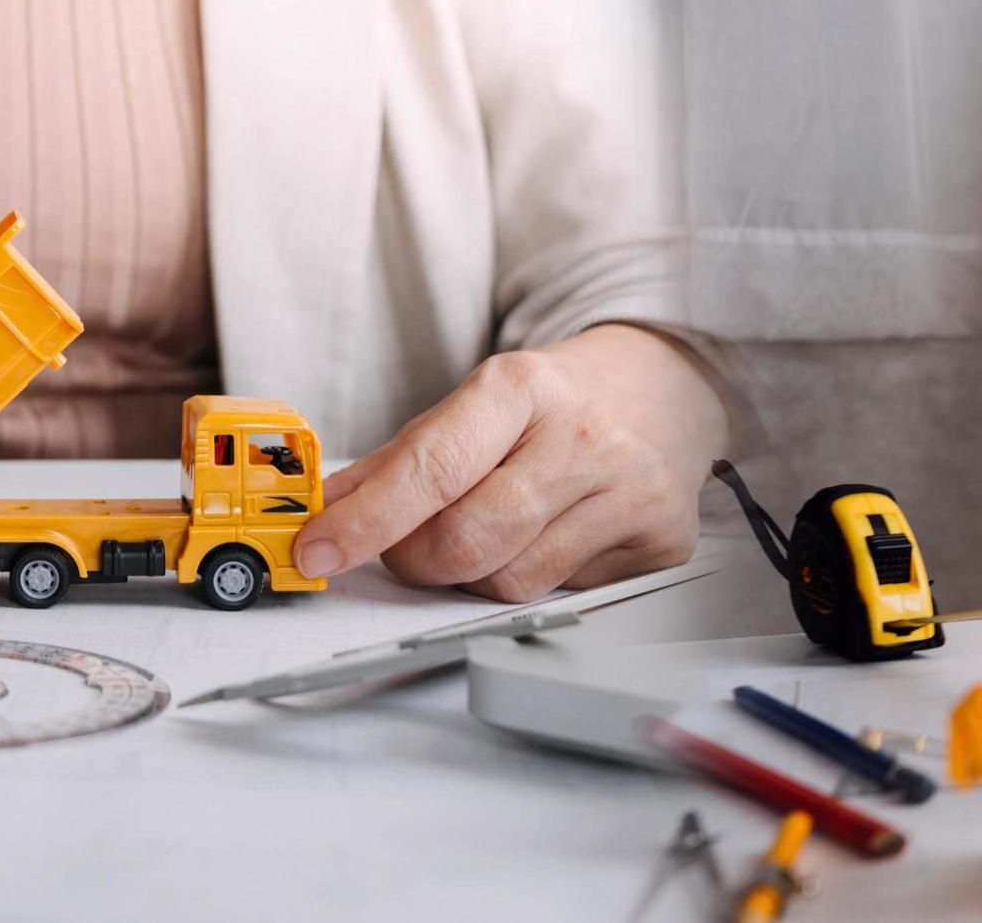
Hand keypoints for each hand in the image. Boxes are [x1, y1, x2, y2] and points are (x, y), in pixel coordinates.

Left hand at [294, 324, 726, 601]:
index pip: (431, 469)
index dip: (366, 521)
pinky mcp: (663, 540)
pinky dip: (536, 579)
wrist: (663, 388)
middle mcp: (583, 437)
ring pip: (511, 582)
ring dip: (475, 576)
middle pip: (467, 541)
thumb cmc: (558, 402)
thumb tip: (327, 512)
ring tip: (492, 532)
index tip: (319, 551)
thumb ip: (400, 461)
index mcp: (522, 387)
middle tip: (410, 547)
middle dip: (416, 560)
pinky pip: (564, 595)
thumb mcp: (477, 405)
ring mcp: (631, 491)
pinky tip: (552, 537)